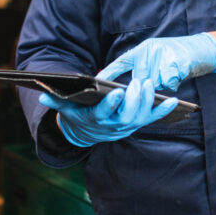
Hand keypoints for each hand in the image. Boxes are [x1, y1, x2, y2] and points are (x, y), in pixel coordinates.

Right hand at [38, 78, 177, 147]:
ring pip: (140, 117)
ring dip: (147, 101)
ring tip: (150, 83)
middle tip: (139, 82)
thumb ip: (55, 101)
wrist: (86, 132)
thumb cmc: (77, 114)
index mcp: (95, 120)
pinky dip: (163, 111)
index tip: (116, 91)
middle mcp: (113, 127)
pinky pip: (152, 119)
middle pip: (126, 115)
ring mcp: (127, 126)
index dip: (110, 104)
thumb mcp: (65, 109)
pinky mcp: (136, 124)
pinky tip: (174, 100)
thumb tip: (42, 94)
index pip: (103, 113)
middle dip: (134, 99)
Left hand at [97, 33, 215, 91]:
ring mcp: (162, 56)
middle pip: (140, 79)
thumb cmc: (181, 55)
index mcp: (144, 49)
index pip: (122, 62)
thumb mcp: (159, 56)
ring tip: (171, 75)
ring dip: (162, 85)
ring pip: (155, 83)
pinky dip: (174, 83)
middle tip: (150, 85)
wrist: (205, 48)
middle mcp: (150, 51)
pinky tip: (179, 76)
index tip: (96, 81)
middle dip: (143, 88)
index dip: (109, 72)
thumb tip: (134, 86)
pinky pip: (168, 83)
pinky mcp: (174, 63)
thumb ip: (145, 67)